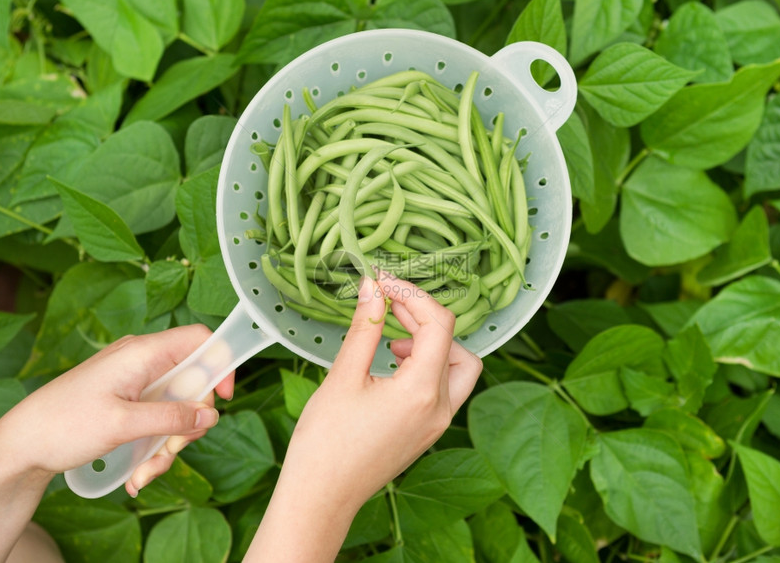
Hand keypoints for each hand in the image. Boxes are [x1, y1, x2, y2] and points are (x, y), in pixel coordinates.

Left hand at [0, 324, 233, 493]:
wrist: (22, 445)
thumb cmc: (63, 425)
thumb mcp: (122, 424)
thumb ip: (171, 417)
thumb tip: (210, 415)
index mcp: (143, 354)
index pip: (200, 340)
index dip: (220, 363)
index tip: (223, 398)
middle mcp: (143, 363)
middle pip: (193, 382)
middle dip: (190, 421)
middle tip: (174, 448)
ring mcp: (136, 383)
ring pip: (178, 408)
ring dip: (169, 443)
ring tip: (145, 472)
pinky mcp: (130, 402)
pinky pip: (159, 420)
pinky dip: (155, 447)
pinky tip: (138, 473)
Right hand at [244, 273, 482, 561]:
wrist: (321, 498)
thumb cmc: (325, 443)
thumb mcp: (343, 376)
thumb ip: (366, 328)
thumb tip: (374, 288)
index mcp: (422, 390)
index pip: (439, 324)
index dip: (412, 295)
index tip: (383, 281)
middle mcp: (440, 407)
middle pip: (454, 342)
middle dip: (424, 316)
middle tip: (388, 301)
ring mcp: (437, 423)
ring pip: (458, 366)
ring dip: (432, 341)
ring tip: (392, 337)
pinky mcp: (428, 432)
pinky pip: (444, 387)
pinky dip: (428, 365)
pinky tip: (392, 363)